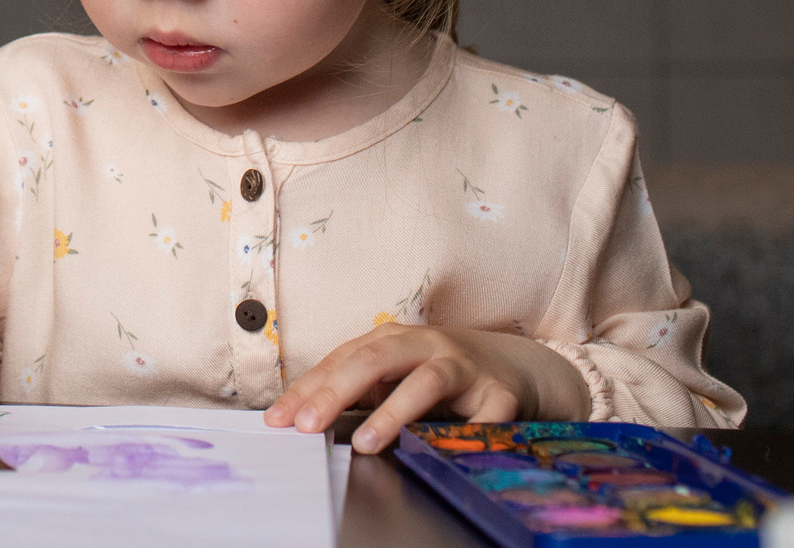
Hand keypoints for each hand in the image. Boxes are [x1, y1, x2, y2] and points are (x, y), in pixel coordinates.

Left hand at [263, 323, 589, 453]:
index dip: (307, 389)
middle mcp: (424, 346)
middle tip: (307, 425)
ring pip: (424, 382)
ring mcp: (462, 367)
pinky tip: (445, 453)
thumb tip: (301, 419)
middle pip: (374, 360)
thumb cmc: (440, 373)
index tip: (278, 419)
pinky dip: (467, 433)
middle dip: (335, 391)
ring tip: (365, 442)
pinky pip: (484, 415)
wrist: (515, 366)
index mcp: (392, 340)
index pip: (340, 360)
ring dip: (392, 413)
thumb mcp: (395, 376)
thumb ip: (357, 392)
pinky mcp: (499, 393)